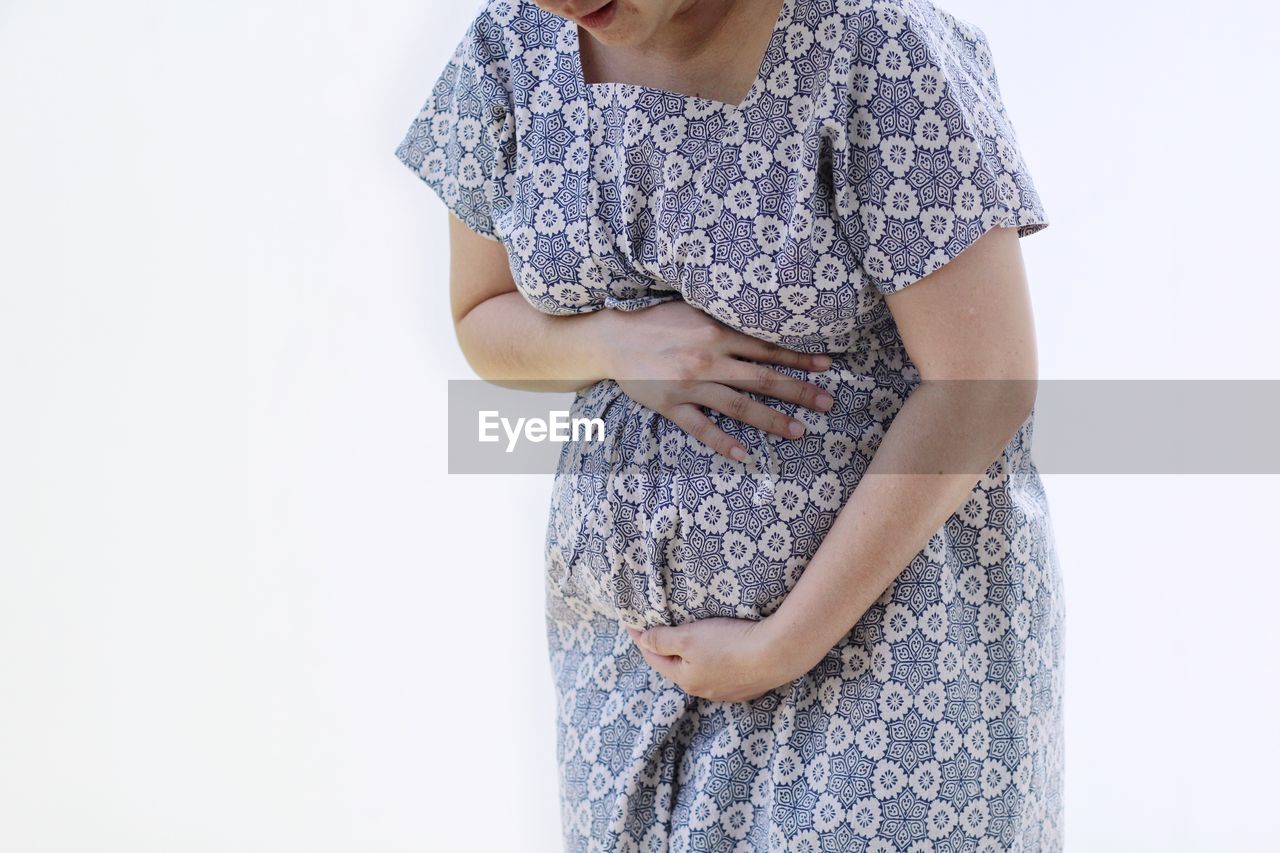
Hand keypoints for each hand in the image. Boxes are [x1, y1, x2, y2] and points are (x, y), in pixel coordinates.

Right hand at [594, 300, 833, 460]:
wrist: (613, 338)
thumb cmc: (656, 321)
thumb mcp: (693, 310)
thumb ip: (724, 320)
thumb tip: (761, 325)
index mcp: (716, 332)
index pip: (767, 347)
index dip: (798, 357)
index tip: (826, 366)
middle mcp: (709, 359)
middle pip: (762, 378)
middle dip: (798, 391)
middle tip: (827, 403)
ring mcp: (690, 384)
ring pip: (739, 405)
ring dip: (771, 420)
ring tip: (798, 431)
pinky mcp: (671, 405)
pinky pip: (701, 427)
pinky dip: (723, 442)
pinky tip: (744, 454)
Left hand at [625, 616, 806, 702]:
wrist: (778, 653)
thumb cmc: (729, 643)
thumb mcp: (688, 637)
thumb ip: (662, 639)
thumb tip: (642, 640)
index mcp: (685, 679)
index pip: (654, 658)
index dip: (641, 640)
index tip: (631, 624)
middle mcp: (705, 690)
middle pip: (677, 668)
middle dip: (666, 652)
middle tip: (657, 634)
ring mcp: (729, 692)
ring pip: (702, 673)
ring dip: (692, 659)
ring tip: (690, 643)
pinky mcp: (749, 687)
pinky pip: (724, 674)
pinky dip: (716, 663)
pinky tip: (721, 654)